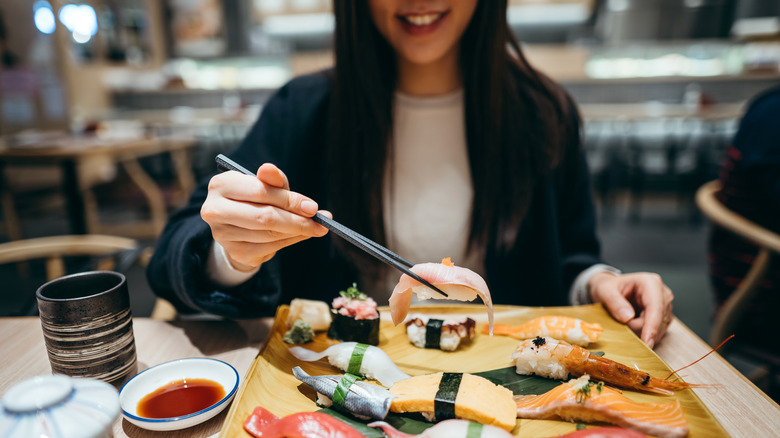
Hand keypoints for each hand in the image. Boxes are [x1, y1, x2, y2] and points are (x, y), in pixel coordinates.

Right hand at [201, 163, 328, 270]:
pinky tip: (299, 235)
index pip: (260, 192)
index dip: (289, 200)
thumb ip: (272, 178)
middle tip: (320, 222)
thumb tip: (270, 169)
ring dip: (297, 232)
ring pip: (270, 234)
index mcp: (221, 185)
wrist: (238, 225)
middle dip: (297, 220)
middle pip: (265, 217)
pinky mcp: (235, 252)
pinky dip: (290, 241)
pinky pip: (270, 248)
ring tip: (314, 227)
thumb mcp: (265, 184)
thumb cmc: (254, 198)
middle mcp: (215, 210)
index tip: (313, 207)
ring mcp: (223, 234)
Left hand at [587, 272, 673, 348]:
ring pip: (659, 329)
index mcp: (650, 282)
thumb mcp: (604, 291)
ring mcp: (665, 306)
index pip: (655, 307)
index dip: (652, 327)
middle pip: (657, 320)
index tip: (646, 342)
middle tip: (621, 326)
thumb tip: (628, 317)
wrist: (610, 289)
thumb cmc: (608, 287)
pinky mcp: (663, 316)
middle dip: (639, 329)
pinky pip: (657, 331)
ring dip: (641, 332)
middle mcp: (662, 293)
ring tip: (625, 323)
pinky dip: (644, 333)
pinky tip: (632, 327)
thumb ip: (614, 302)